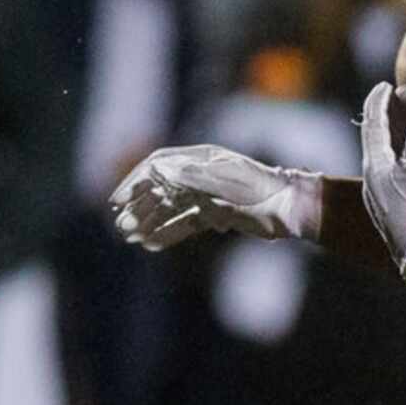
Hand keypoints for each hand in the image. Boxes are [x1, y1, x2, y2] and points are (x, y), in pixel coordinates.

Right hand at [110, 145, 322, 250]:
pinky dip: (170, 233)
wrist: (287, 209)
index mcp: (199, 160)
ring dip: (150, 222)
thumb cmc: (258, 191)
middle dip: (140, 207)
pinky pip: (186, 224)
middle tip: (121, 226)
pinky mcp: (216, 215)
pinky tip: (152, 244)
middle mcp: (199, 175)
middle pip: (161, 189)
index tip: (118, 199)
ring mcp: (207, 195)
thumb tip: (158, 171)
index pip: (158, 166)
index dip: (135, 181)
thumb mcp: (223, 182)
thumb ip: (190, 176)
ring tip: (131, 237)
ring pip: (171, 209)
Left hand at [359, 83, 405, 289]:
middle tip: (393, 109)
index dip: (378, 102)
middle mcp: (375, 186)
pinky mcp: (399, 220)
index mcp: (376, 169)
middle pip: (376, 146)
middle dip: (383, 125)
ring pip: (387, 166)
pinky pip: (400, 184)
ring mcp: (386, 205)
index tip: (384, 86)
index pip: (372, 126)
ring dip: (396, 149)